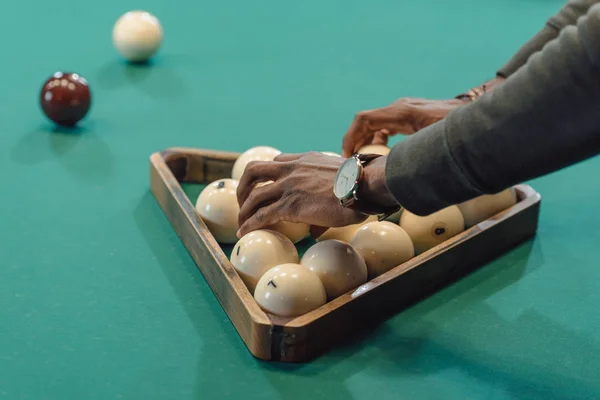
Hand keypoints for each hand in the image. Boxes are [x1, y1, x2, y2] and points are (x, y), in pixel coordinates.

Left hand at [236, 152, 395, 237]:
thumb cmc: (361, 184)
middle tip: (245, 202)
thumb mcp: (340, 178)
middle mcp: (292, 169)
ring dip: (244, 209)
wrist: (363, 186)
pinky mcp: (290, 205)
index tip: (266, 186)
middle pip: (254, 171)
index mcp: (305, 160)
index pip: (278, 161)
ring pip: (254, 196)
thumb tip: (319, 222)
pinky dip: (250, 223)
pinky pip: (262, 215)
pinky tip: (244, 231)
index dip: (268, 175)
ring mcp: (289, 186)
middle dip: (244, 187)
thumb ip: (328, 192)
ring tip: (242, 221)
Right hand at [341, 75, 506, 156]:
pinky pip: (385, 126)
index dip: (350, 138)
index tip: (346, 157)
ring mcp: (404, 111)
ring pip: (374, 125)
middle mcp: (399, 108)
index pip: (364, 119)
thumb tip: (394, 172)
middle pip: (365, 123)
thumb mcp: (435, 143)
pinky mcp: (409, 116)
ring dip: (365, 142)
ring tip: (363, 163)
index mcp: (402, 112)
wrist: (477, 112)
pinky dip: (377, 140)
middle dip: (354, 143)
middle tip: (351, 165)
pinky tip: (382, 155)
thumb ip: (414, 153)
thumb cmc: (458, 128)